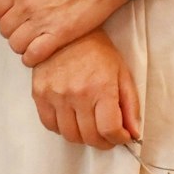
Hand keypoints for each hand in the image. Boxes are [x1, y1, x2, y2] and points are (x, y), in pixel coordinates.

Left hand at [0, 0, 124, 66]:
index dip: (3, 15)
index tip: (13, 16)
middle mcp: (28, 2)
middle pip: (4, 28)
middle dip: (11, 31)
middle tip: (23, 30)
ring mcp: (43, 19)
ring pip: (16, 44)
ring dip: (21, 46)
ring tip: (31, 42)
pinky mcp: (60, 34)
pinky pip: (34, 54)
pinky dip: (32, 58)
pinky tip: (38, 54)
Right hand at [29, 31, 140, 147]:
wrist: (67, 32)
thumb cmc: (97, 52)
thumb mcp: (122, 73)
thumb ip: (130, 106)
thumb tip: (133, 133)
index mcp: (101, 88)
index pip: (110, 130)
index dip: (118, 139)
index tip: (121, 136)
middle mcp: (77, 93)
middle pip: (90, 137)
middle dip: (103, 141)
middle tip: (107, 134)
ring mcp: (56, 95)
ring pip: (70, 135)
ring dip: (83, 137)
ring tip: (89, 126)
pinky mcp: (39, 93)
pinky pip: (49, 125)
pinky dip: (61, 128)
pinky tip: (70, 118)